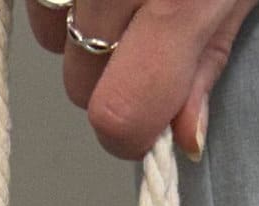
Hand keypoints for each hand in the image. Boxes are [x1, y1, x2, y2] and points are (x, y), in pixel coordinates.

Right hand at [25, 0, 258, 161]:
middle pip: (78, 81)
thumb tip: (184, 138)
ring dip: (75, 25)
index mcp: (174, 2)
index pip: (118, 115)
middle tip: (145, 33)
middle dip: (108, 74)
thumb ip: (211, 56)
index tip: (151, 123)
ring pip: (48, 33)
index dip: (134, 132)